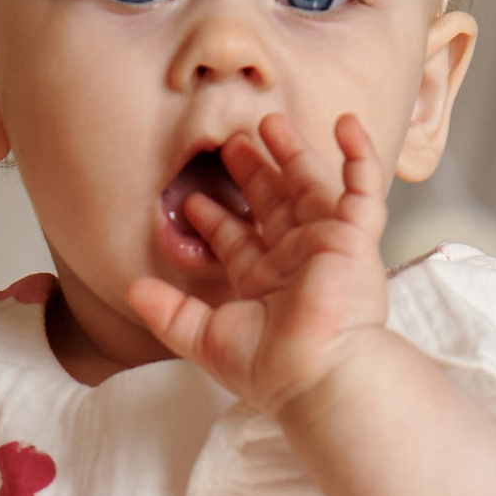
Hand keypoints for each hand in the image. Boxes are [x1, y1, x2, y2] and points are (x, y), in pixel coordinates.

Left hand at [126, 112, 392, 412]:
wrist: (315, 374)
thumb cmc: (268, 366)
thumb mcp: (204, 337)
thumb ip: (168, 312)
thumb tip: (131, 289)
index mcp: (263, 282)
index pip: (237, 239)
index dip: (214, 218)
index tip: (191, 199)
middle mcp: (295, 260)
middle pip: (272, 203)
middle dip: (252, 173)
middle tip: (231, 142)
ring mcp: (328, 245)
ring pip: (310, 186)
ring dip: (292, 153)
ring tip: (268, 121)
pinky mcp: (356, 238)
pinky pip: (364, 188)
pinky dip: (359, 155)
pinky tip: (346, 122)